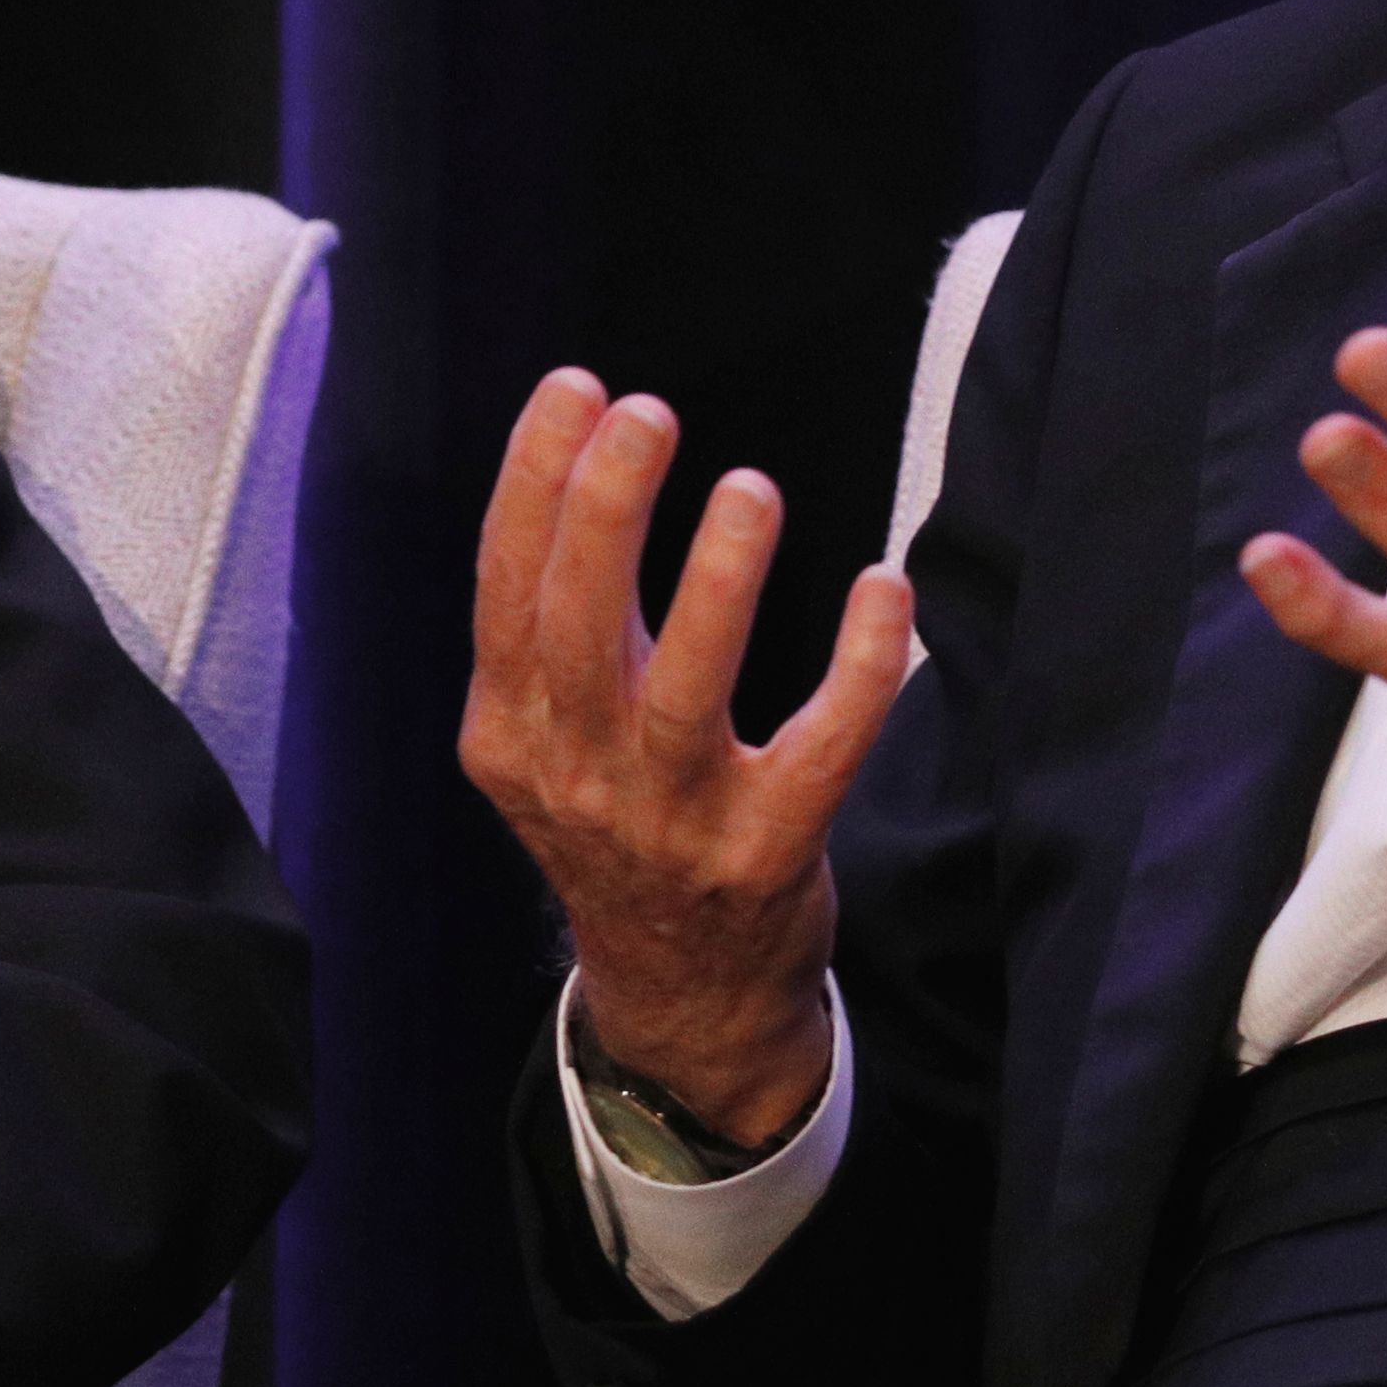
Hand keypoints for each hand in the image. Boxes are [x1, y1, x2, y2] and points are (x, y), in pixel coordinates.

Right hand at [458, 367, 916, 1149]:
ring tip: (749, 489)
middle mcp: (579, 780)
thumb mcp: (548, 745)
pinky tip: (880, 591)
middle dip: (606, 512)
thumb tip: (585, 454)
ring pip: (687, 696)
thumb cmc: (621, 825)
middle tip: (647, 414)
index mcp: (512, 738)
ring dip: (718, 586)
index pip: (507, 594)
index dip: (534, 485)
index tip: (574, 390)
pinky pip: (820, 754)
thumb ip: (550, 634)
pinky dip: (856, 672)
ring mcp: (672, 826)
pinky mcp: (766, 859)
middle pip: (580, 632)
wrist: (680, 996)